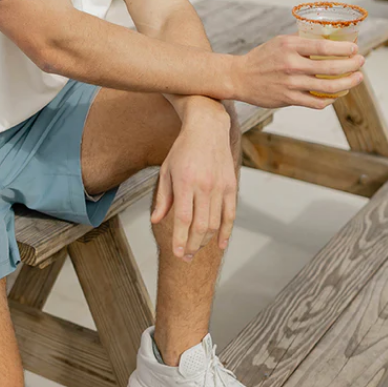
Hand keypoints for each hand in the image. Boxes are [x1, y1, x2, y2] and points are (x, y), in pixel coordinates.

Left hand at [150, 110, 237, 259]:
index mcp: (185, 182)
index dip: (181, 239)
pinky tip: (221, 244)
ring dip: (206, 241)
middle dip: (193, 245)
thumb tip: (156, 220)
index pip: (183, 219)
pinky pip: (230, 214)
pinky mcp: (231, 185)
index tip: (177, 253)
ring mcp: (220, 186)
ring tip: (197, 250)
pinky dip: (226, 232)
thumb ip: (163, 198)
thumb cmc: (182, 149)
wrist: (207, 128)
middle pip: (201, 226)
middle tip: (186, 258)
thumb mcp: (166, 170)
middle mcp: (204, 186)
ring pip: (216, 223)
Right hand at [230, 35, 365, 108]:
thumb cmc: (261, 58)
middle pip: (330, 67)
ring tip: (357, 78)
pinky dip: (330, 99)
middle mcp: (291, 64)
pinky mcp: (288, 99)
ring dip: (347, 83)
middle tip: (360, 62)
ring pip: (327, 87)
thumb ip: (301, 42)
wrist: (239, 77)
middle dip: (351, 65)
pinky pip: (316, 102)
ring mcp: (290, 83)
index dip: (344, 49)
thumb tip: (326, 39)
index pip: (323, 47)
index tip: (355, 49)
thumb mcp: (279, 42)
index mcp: (289, 46)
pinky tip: (335, 94)